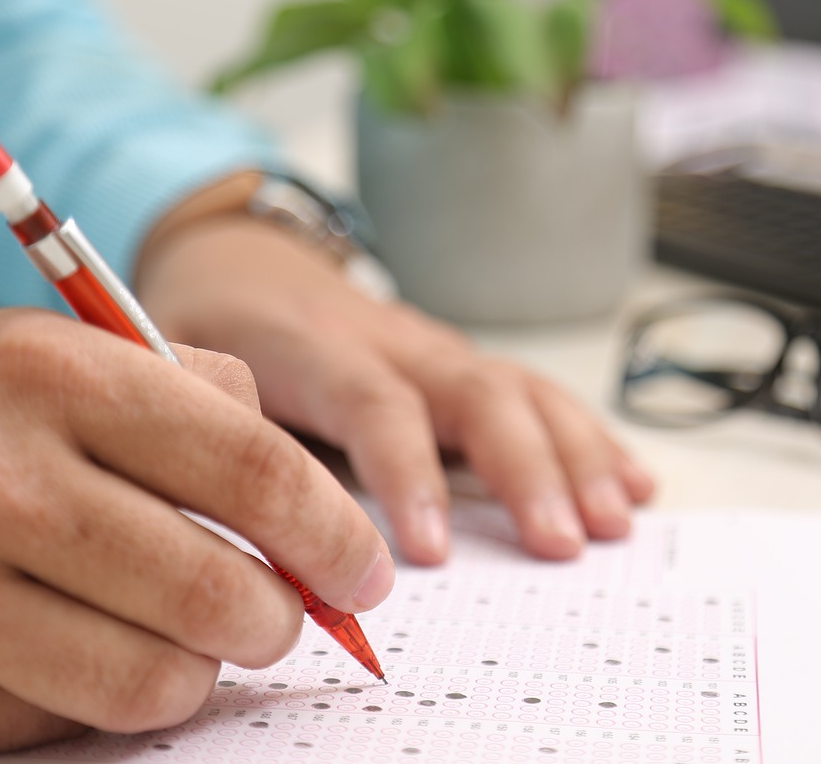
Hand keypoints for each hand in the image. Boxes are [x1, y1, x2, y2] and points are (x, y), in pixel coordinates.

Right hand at [0, 310, 392, 757]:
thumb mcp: (56, 356)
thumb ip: (192, 394)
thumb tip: (311, 499)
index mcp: (52, 370)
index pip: (250, 464)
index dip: (334, 531)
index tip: (371, 571)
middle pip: (220, 589)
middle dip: (281, 618)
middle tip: (280, 614)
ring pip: (161, 676)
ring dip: (198, 666)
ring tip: (179, 630)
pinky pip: (77, 719)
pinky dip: (114, 696)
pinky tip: (87, 652)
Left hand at [135, 214, 655, 565]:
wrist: (249, 267)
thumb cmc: (220, 334)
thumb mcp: (189, 374)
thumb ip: (218, 437)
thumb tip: (248, 534)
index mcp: (319, 347)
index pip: (376, 403)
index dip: (408, 473)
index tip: (428, 553)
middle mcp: (395, 343)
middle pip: (475, 392)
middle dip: (526, 470)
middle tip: (560, 543)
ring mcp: (438, 352)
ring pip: (521, 391)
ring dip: (575, 458)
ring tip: (611, 523)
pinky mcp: (464, 366)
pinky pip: (538, 395)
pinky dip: (589, 440)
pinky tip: (631, 480)